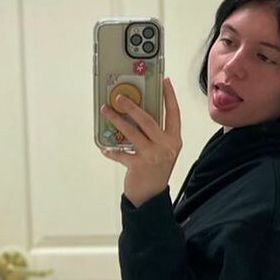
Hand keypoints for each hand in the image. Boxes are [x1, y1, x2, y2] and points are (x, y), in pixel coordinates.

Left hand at [100, 77, 182, 206]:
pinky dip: (112, 150)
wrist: (151, 197)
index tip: (164, 82)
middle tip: (120, 97)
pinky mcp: (138, 165)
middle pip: (148, 120)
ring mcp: (152, 156)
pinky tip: (105, 148)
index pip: (174, 113)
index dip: (170, 96)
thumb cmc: (156, 171)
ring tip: (106, 111)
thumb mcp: (163, 150)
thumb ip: (157, 134)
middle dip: (132, 106)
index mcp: (174, 140)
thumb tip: (138, 112)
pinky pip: (121, 152)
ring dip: (116, 120)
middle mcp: (166, 146)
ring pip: (132, 132)